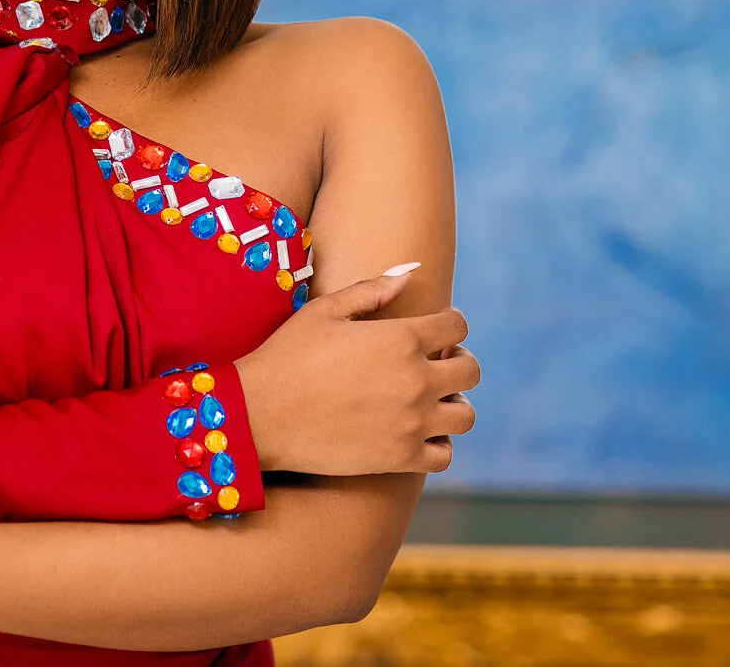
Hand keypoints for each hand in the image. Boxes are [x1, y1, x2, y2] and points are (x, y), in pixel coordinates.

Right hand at [234, 266, 478, 475]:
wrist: (260, 415)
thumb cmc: (288, 356)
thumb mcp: (326, 311)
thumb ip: (373, 289)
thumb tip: (412, 271)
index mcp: (401, 338)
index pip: (457, 326)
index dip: (450, 323)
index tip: (438, 331)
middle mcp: (415, 379)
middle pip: (470, 369)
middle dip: (458, 361)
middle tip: (437, 364)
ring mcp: (412, 422)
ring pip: (466, 415)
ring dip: (454, 404)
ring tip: (432, 402)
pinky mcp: (400, 458)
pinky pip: (444, 455)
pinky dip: (438, 444)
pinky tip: (418, 434)